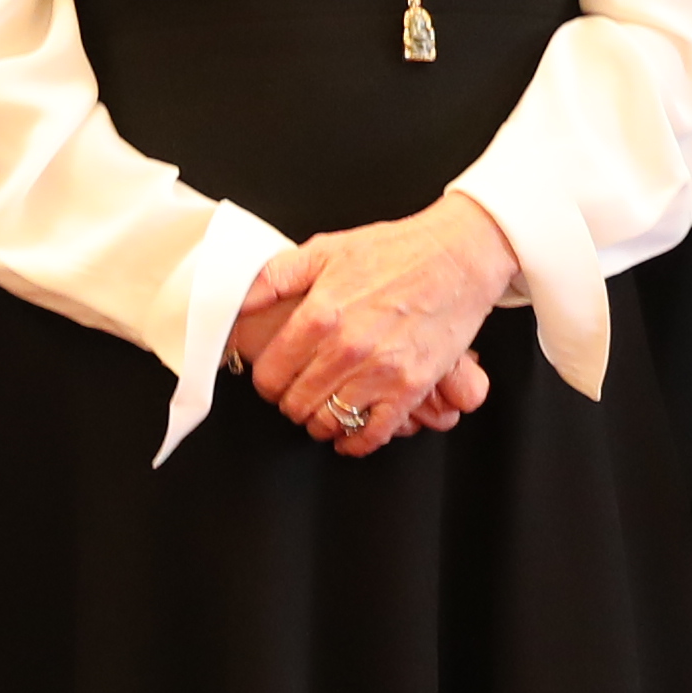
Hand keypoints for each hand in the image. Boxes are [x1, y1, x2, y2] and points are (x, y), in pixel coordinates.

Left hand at [235, 199, 509, 457]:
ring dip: (319, 422)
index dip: (266, 381)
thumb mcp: (324, 250)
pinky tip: (349, 435)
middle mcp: (346, 348)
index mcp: (320, 315)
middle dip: (290, 402)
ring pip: (328, 422)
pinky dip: (356, 441)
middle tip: (297, 392)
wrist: (456, 256)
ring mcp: (380, 371)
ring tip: (322, 409)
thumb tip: (235, 302)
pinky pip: (374, 433)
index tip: (273, 378)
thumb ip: (274, 278)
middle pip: (295, 403)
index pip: (270, 375)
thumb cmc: (393, 251)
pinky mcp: (411, 386)